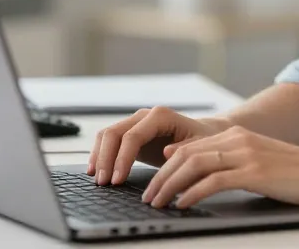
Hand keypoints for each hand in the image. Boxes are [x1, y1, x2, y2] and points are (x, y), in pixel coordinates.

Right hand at [87, 106, 231, 185]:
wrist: (201, 134)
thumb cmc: (202, 140)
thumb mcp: (199, 145)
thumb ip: (184, 148)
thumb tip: (166, 151)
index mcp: (161, 116)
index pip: (133, 136)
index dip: (122, 158)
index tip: (117, 180)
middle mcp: (145, 115)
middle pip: (114, 133)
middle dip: (105, 159)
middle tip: (103, 183)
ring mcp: (135, 123)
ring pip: (107, 135)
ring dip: (99, 157)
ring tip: (97, 180)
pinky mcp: (130, 133)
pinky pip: (108, 140)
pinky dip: (100, 154)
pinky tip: (96, 170)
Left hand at [141, 125, 298, 208]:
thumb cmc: (298, 173)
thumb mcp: (260, 161)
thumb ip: (233, 162)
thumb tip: (202, 176)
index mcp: (238, 134)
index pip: (191, 147)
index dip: (167, 165)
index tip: (153, 182)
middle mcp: (238, 139)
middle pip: (186, 154)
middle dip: (161, 177)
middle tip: (148, 196)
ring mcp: (246, 154)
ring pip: (193, 165)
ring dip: (170, 185)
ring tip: (157, 203)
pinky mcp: (254, 172)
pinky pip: (213, 181)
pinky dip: (192, 193)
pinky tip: (182, 205)